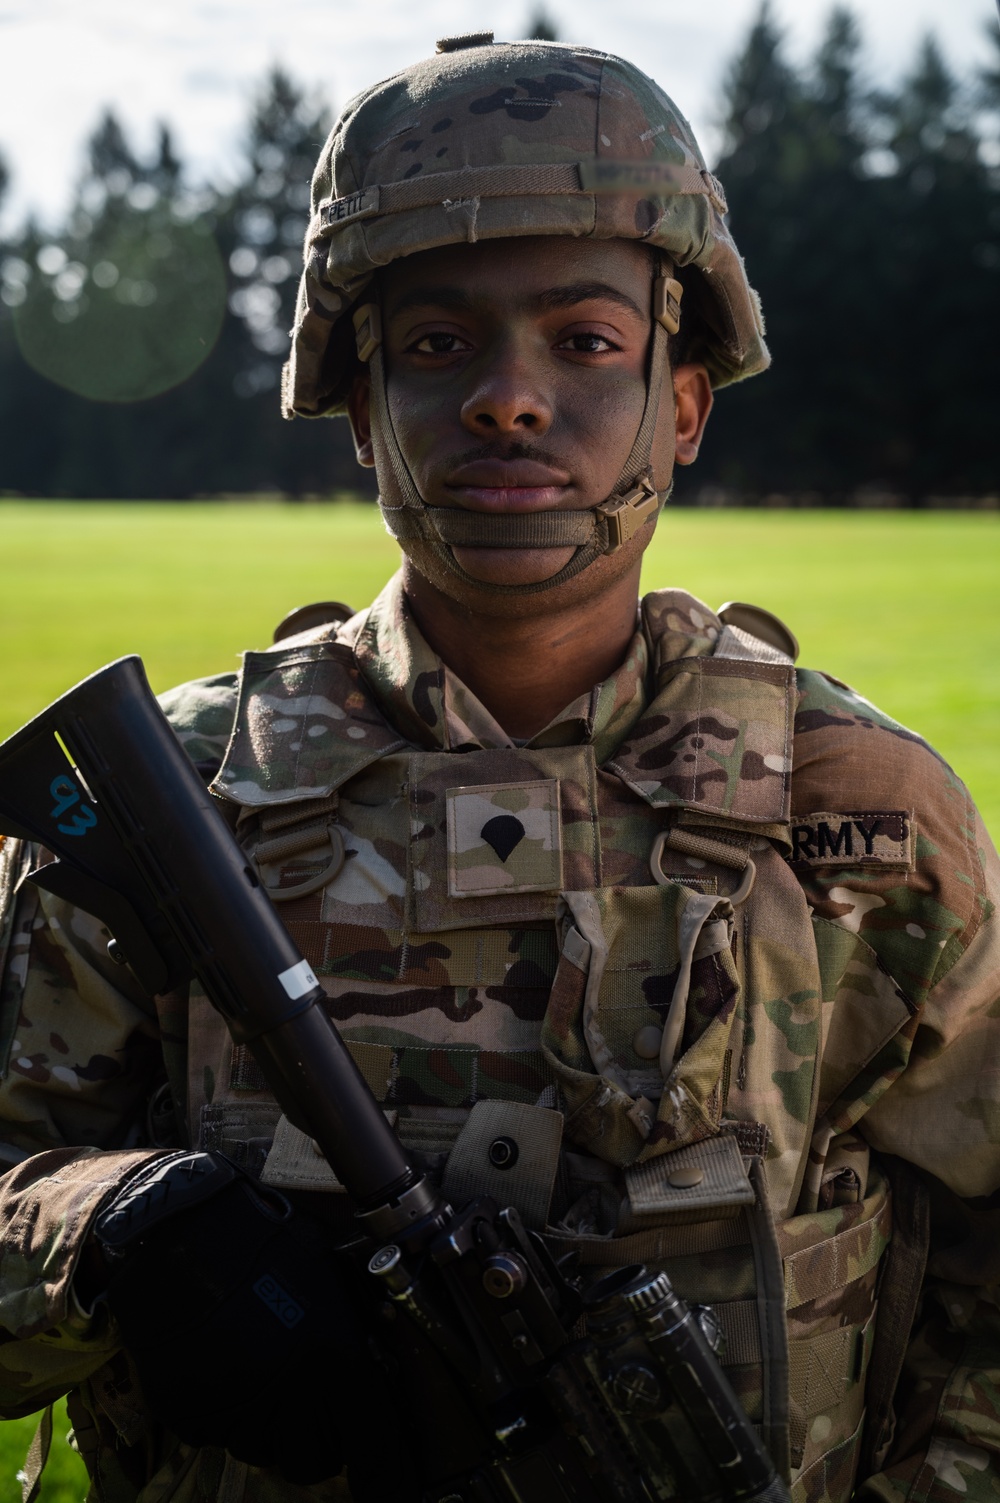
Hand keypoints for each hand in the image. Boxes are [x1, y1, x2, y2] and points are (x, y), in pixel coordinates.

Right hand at [93, 1151, 386, 1484]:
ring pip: (265, 1451)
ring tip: (260, 1367)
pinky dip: (225, 1413)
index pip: (376, 1446)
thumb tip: (377, 1369)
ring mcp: (233, 1414)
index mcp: (334, 1363)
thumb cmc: (263, 1242)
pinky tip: (222, 1364)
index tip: (382, 1466)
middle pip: (318, 1460)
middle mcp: (287, 1399)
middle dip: (321, 1438)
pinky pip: (217, 1435)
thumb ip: (357, 1334)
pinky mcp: (188, 1417)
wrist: (180, 1233)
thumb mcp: (329, 1276)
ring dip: (271, 1425)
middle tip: (312, 1400)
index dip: (384, 1461)